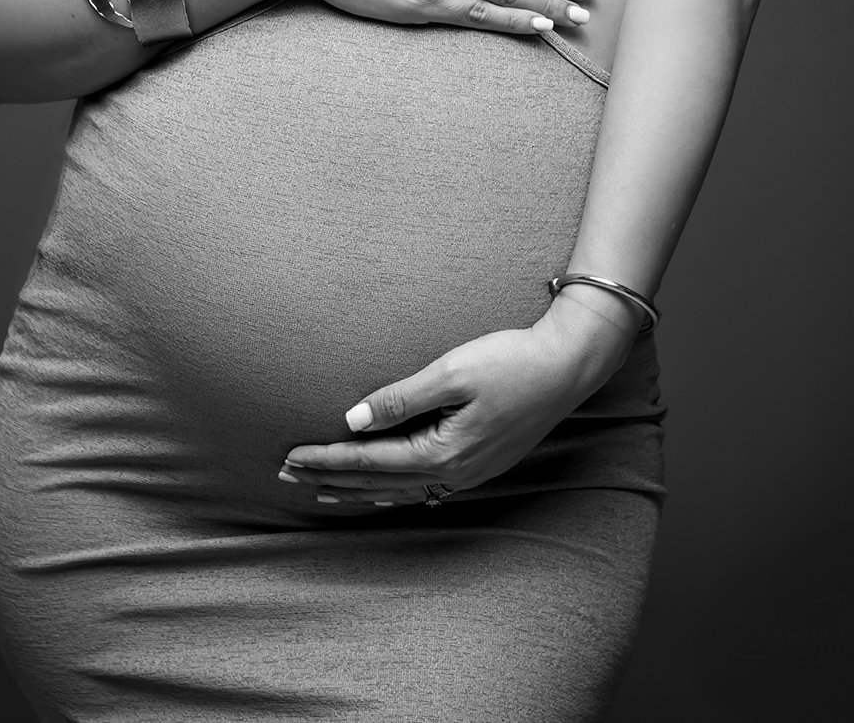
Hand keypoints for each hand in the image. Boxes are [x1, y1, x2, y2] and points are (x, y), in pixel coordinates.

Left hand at [278, 292, 638, 508]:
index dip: (325, 459)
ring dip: (357, 489)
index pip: (367, 460)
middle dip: (331, 478)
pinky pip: (422, 488)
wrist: (566, 366)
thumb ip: (400, 398)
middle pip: (377, 482)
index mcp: (441, 452)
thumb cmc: (511, 361)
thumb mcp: (451, 372)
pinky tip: (381, 490)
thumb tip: (352, 419)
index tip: (289, 457)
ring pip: (398, 490)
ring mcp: (467, 474)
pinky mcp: (478, 464)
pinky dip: (392, 490)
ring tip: (321, 491)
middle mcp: (452, 473)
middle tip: (287, 475)